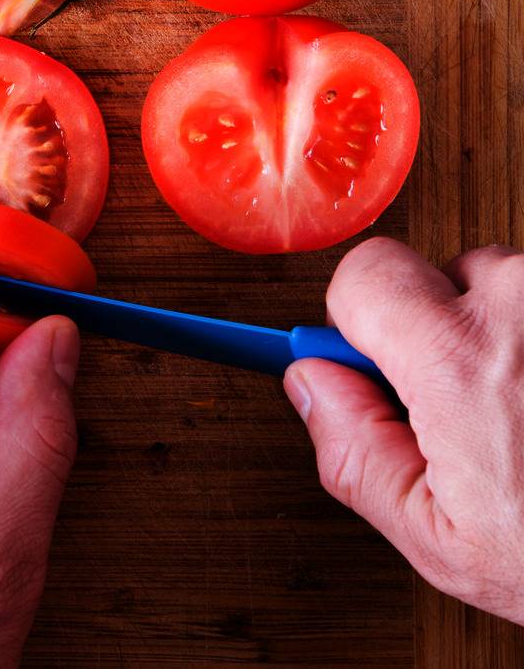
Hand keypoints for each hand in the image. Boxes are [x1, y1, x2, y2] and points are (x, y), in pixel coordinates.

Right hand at [285, 238, 523, 623]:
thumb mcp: (442, 539)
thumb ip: (354, 452)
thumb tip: (312, 385)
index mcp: (461, 360)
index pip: (365, 275)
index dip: (358, 321)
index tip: (368, 355)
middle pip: (447, 277)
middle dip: (448, 332)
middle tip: (478, 411)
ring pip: (519, 290)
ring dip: (520, 339)